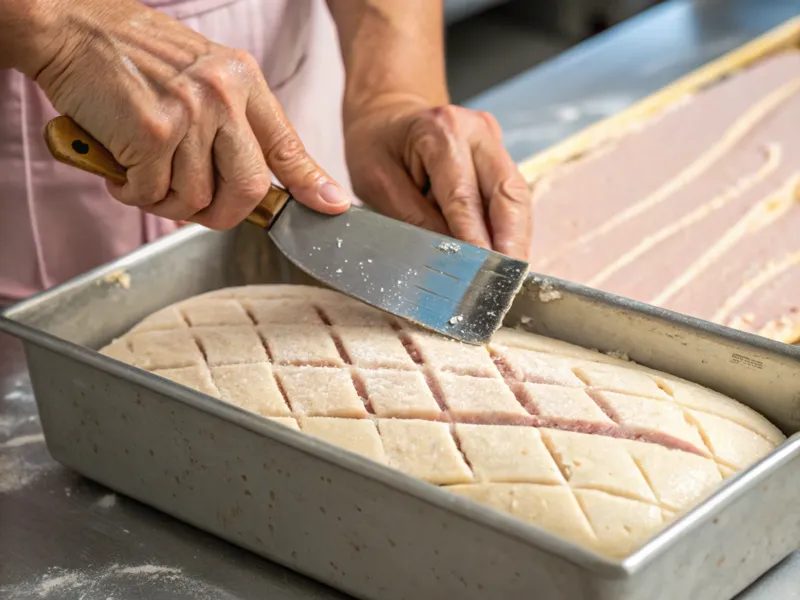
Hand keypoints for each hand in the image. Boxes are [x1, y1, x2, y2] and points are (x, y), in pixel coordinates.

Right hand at [20, 0, 350, 228]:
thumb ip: (231, 120)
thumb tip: (256, 178)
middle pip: (248, 189)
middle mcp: (224, 96)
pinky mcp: (151, 132)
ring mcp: (190, 113)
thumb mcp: (202, 74)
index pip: (287, 145)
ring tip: (144, 176)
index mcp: (243, 81)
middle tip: (194, 211)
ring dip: (166, 204)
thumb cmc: (131, 55)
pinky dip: (133, 193)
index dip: (311, 183)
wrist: (70, 25)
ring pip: (195, 198)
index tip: (332, 207)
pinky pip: (152, 193)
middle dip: (222, 216)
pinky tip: (119, 167)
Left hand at [343, 95, 532, 260]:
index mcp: (442, 131)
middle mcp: (478, 132)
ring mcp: (493, 142)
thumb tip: (447, 260)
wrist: (386, 112)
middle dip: (511, 243)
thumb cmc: (375, 144)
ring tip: (509, 278)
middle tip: (507, 284)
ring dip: (516, 239)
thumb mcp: (377, 183)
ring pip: (518, 197)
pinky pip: (511, 197)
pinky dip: (510, 229)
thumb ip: (414, 220)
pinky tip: (504, 257)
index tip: (482, 276)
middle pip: (509, 195)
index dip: (476, 241)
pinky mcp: (498, 157)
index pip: (465, 198)